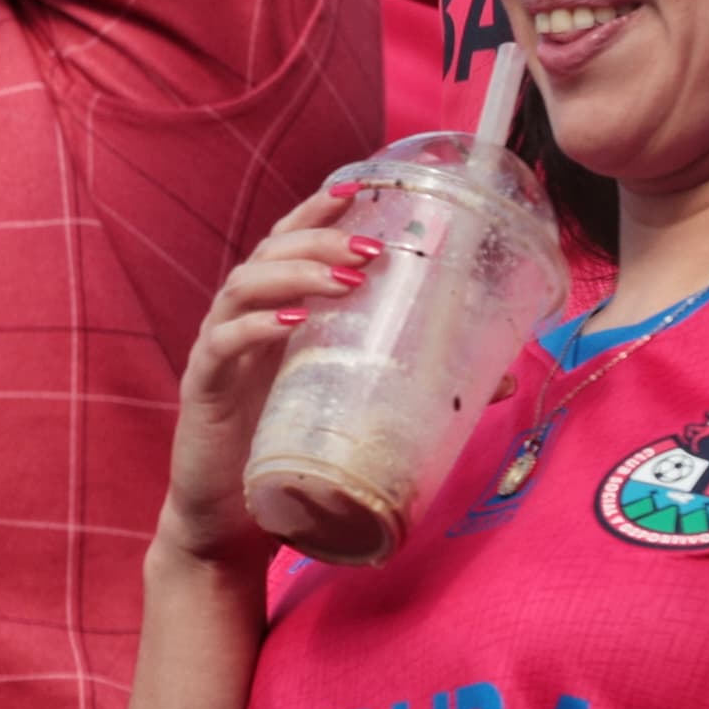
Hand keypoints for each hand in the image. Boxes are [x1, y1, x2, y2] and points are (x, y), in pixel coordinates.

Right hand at [164, 176, 378, 567]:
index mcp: (278, 316)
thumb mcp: (356, 408)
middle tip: (374, 246)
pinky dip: (254, 326)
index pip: (291, 243)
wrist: (234, 524)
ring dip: (294, 272)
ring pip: (244, 286)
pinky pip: (223, 343)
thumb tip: (505, 377)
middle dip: (319, 236)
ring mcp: (220, 352)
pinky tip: (289, 322)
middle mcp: (244, 322)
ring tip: (344, 278)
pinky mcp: (204, 388)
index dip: (320, 209)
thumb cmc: (295, 455)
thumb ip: (412, 384)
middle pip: (269, 252)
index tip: (362, 184)